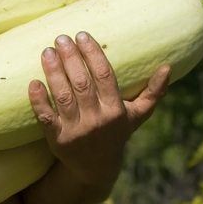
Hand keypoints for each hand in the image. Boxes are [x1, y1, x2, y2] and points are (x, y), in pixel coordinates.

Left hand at [28, 31, 168, 197]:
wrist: (95, 168)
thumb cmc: (116, 133)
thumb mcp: (137, 115)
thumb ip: (153, 92)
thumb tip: (169, 66)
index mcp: (116, 111)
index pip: (105, 76)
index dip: (93, 54)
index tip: (82, 35)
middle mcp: (96, 120)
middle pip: (82, 83)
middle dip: (71, 58)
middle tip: (61, 38)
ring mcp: (76, 130)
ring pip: (63, 96)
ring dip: (54, 72)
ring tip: (47, 52)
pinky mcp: (57, 139)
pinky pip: (45, 117)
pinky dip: (39, 100)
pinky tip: (33, 82)